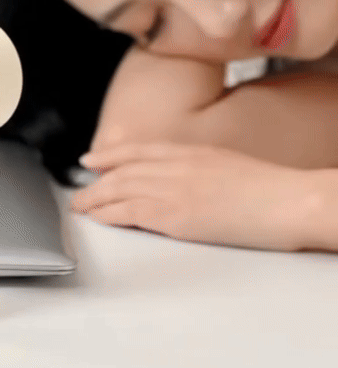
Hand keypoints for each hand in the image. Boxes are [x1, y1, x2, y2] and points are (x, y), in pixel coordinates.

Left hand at [72, 142, 315, 251]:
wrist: (288, 199)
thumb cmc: (270, 189)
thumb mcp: (227, 165)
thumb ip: (199, 168)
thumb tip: (186, 181)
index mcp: (190, 151)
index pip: (138, 149)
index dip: (110, 153)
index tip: (92, 159)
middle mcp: (175, 165)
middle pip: (123, 170)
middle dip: (96, 181)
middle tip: (79, 192)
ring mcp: (172, 188)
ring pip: (120, 189)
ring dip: (95, 198)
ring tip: (80, 207)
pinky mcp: (174, 215)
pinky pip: (130, 211)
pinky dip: (109, 214)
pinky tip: (98, 218)